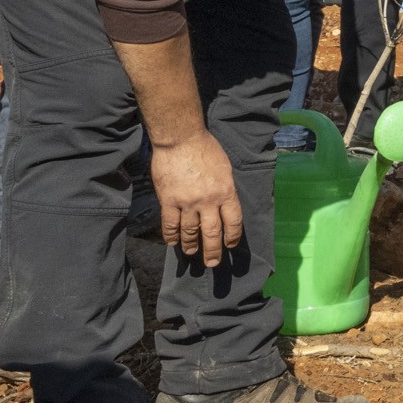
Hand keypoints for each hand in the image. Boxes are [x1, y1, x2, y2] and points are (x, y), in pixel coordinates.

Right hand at [149, 134, 244, 266]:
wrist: (181, 139)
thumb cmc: (206, 149)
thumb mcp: (225, 168)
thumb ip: (225, 188)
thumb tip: (224, 205)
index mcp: (226, 192)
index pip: (233, 222)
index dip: (232, 237)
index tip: (230, 245)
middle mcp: (209, 201)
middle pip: (212, 233)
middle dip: (213, 251)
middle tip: (213, 263)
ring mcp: (188, 202)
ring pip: (190, 232)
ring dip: (191, 245)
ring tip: (192, 253)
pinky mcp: (169, 201)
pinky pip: (170, 224)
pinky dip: (171, 236)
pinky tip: (172, 243)